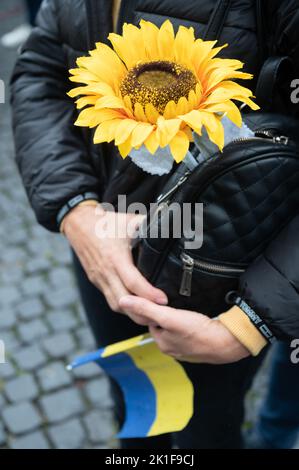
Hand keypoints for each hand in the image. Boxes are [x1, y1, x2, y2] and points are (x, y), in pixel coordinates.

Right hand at [63, 205, 167, 311]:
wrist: (78, 223)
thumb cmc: (105, 222)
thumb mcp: (129, 220)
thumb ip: (148, 225)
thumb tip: (169, 225)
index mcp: (115, 257)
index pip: (133, 282)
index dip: (149, 294)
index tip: (164, 300)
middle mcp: (105, 271)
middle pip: (124, 302)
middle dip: (143, 312)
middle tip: (162, 314)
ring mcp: (99, 278)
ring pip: (116, 305)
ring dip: (133, 313)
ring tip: (152, 316)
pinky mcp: (96, 281)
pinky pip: (111, 299)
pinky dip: (125, 307)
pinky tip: (137, 307)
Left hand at [119, 296, 249, 363]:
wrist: (227, 343)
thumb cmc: (198, 330)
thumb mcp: (169, 317)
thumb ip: (146, 308)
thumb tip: (122, 301)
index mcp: (162, 343)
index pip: (151, 322)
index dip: (154, 309)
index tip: (160, 300)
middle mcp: (172, 349)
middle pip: (163, 326)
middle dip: (166, 316)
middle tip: (174, 304)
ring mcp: (186, 350)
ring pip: (176, 331)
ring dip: (179, 321)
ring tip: (186, 311)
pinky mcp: (199, 348)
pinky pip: (189, 335)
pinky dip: (190, 327)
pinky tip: (196, 320)